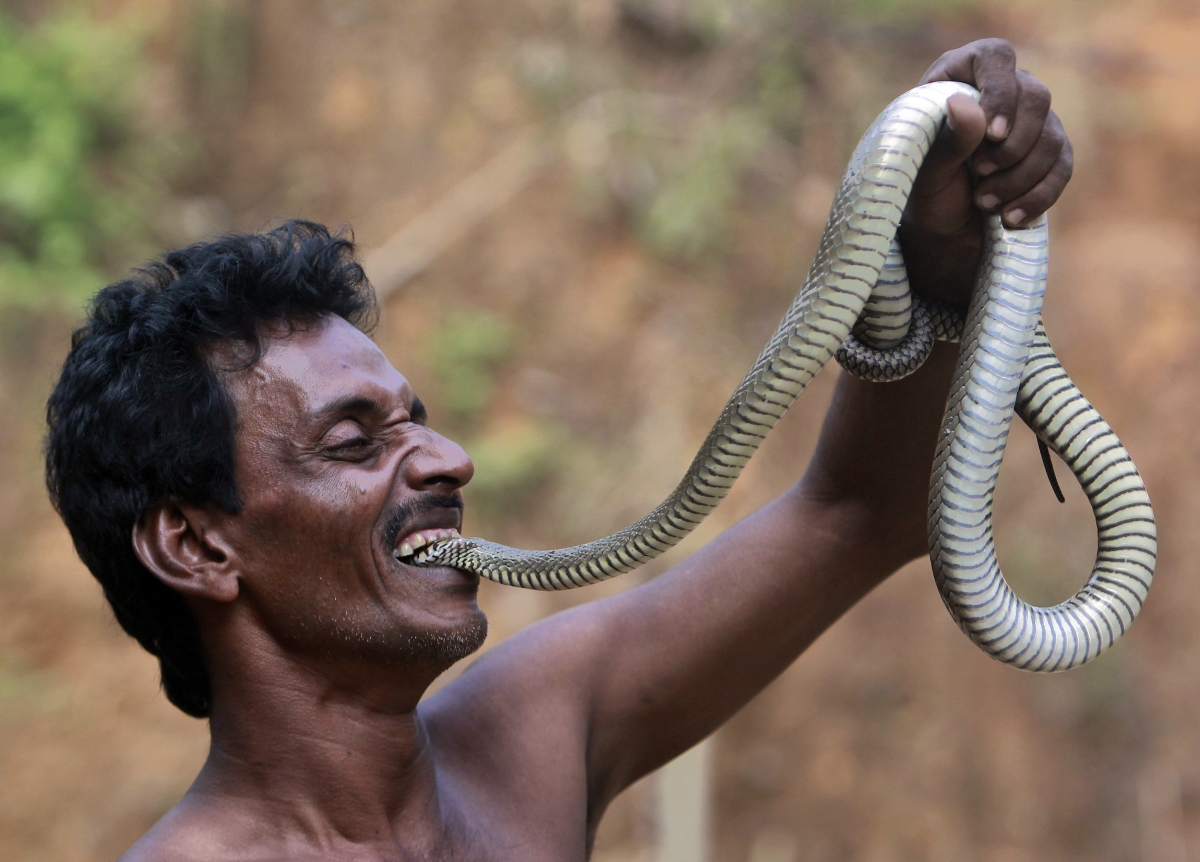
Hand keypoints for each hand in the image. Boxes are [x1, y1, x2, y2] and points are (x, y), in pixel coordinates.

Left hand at [897, 38, 1073, 307]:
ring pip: (1052, 137)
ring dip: (1020, 177)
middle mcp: (1004, 93)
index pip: (995, 58)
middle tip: (980, 174)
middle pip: (1036, 97)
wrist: (942, 235)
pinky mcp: (1050, 156)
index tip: (990, 134)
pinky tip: (1010, 218)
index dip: (1000, 92)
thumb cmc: (924, 196)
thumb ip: (946, 141)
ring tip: (983, 204)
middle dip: (1012, 146)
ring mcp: (1031, 124)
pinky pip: (1062, 169)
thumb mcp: (926, 173)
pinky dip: (1038, 196)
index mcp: (963, 79)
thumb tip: (964, 104)